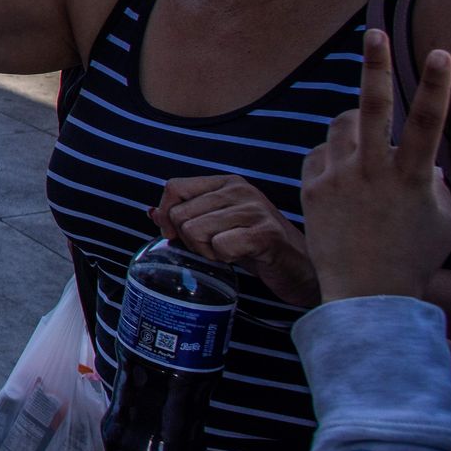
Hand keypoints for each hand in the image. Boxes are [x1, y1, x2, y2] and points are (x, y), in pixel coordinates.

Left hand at [152, 175, 318, 305]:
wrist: (298, 268)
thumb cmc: (255, 246)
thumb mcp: (217, 226)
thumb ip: (186, 216)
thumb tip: (152, 212)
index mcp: (226, 182)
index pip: (173, 187)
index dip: (167, 215)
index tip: (176, 234)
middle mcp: (240, 189)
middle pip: (180, 215)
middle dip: (189, 240)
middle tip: (214, 247)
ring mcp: (254, 209)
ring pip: (195, 231)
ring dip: (206, 251)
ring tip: (229, 252)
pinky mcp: (265, 233)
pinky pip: (220, 246)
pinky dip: (224, 258)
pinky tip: (241, 257)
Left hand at [300, 28, 450, 301]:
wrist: (364, 293)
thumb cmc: (413, 257)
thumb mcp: (442, 221)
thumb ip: (435, 185)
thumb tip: (430, 164)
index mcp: (411, 178)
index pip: (428, 123)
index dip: (438, 86)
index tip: (443, 53)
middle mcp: (372, 172)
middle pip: (371, 108)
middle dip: (375, 66)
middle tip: (374, 33)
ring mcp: (338, 179)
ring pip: (342, 127)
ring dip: (354, 124)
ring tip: (364, 149)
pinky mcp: (312, 188)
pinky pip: (321, 154)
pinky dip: (332, 156)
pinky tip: (342, 178)